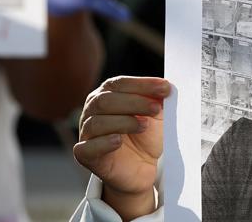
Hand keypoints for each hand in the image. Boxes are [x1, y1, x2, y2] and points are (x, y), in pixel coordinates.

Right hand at [74, 76, 169, 218]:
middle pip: (105, 100)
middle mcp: (92, 111)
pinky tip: (118, 141)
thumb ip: (157, 100)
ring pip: (97, 122)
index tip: (164, 87)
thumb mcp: (156, 116)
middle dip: (134, 102)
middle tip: (155, 108)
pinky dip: (103, 142)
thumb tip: (166, 87)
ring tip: (143, 126)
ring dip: (123, 121)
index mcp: (107, 95)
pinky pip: (87, 147)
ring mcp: (87, 133)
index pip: (119, 84)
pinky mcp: (86, 156)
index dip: (142, 84)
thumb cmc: (146, 136)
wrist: (143, 168)